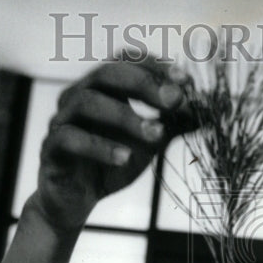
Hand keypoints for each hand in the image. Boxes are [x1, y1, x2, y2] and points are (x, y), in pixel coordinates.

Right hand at [27, 56, 191, 233]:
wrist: (77, 201)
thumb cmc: (113, 162)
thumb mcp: (150, 142)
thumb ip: (175, 125)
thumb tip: (211, 112)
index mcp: (102, 88)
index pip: (126, 60)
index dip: (155, 65)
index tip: (186, 80)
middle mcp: (78, 96)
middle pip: (107, 74)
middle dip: (144, 84)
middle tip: (175, 101)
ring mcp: (61, 120)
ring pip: (88, 103)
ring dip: (126, 116)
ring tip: (157, 135)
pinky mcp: (51, 148)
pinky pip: (71, 139)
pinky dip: (101, 147)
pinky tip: (125, 158)